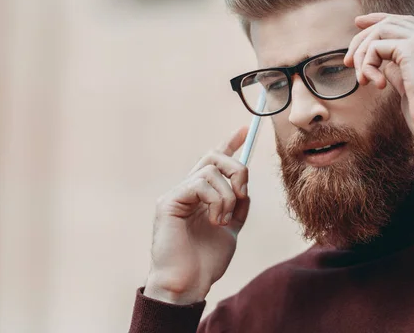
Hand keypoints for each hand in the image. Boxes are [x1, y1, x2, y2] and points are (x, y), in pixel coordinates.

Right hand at [144, 127, 249, 304]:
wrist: (188, 283)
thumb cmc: (205, 261)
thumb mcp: (231, 228)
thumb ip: (237, 205)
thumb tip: (244, 186)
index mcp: (201, 196)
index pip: (213, 161)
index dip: (229, 143)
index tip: (245, 130)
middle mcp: (187, 190)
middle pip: (213, 157)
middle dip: (236, 168)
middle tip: (243, 192)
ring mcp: (177, 194)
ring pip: (211, 171)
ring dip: (228, 197)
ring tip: (223, 221)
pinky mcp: (169, 201)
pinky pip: (200, 183)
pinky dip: (216, 201)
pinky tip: (214, 221)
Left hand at [344, 13, 413, 138]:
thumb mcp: (410, 86)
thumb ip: (398, 69)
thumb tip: (381, 64)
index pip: (405, 23)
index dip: (379, 20)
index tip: (359, 24)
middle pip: (389, 22)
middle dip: (363, 37)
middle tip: (348, 60)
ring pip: (380, 30)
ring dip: (363, 54)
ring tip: (361, 79)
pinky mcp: (413, 48)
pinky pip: (377, 47)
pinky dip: (368, 64)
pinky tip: (374, 84)